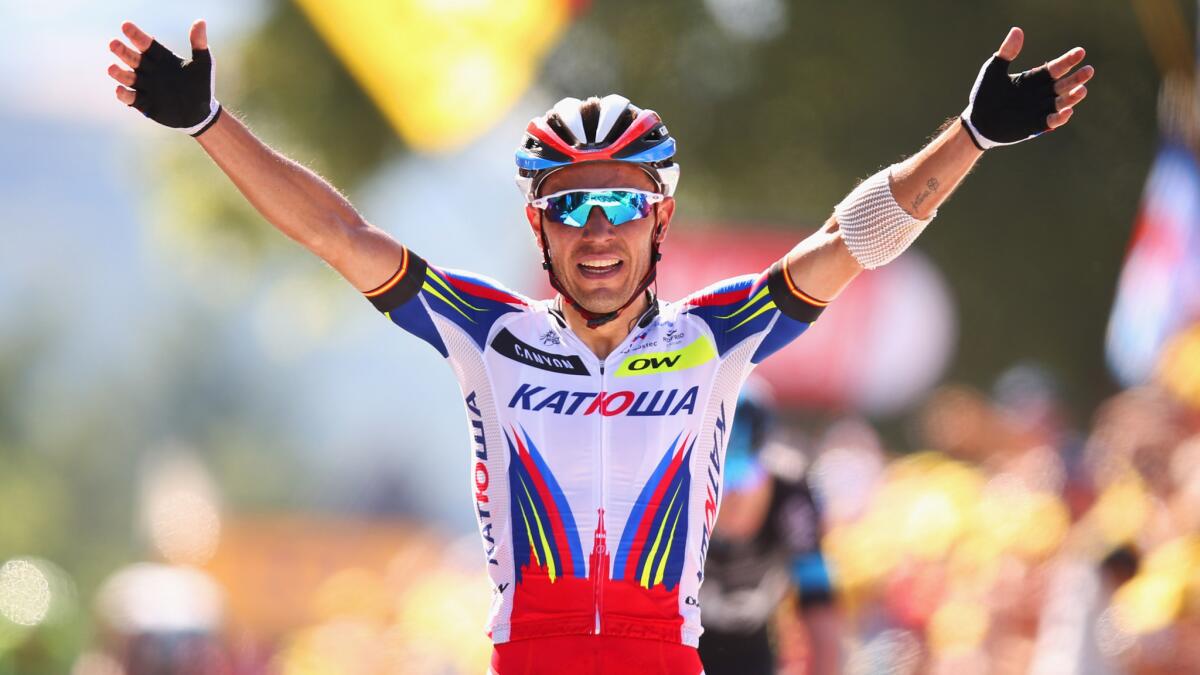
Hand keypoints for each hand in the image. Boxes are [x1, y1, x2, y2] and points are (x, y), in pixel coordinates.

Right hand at [108, 20, 220, 135]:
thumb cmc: (201, 85)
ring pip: (128, 78)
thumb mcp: (203, 63)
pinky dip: (124, 95)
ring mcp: (145, 86)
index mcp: (161, 57)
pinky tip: (120, 90)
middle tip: (113, 44)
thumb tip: (200, 22)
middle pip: (133, 58)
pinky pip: (131, 98)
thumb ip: (199, 44)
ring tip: (112, 68)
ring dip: (119, 73)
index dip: (136, 35)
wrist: (201, 113)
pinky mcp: (144, 103)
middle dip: (122, 51)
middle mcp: (150, 70)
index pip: (146, 43)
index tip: (125, 25)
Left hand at [961, 27, 1094, 149]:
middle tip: (1088, 70)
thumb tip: (1017, 31)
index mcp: (1034, 78)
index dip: (1068, 61)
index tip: (1080, 52)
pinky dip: (1060, 118)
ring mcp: (1040, 109)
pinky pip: (1051, 121)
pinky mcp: (1036, 125)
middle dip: (1077, 78)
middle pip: (1064, 84)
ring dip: (1072, 97)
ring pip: (1061, 102)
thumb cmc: (984, 94)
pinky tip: (1067, 112)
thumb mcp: (993, 71)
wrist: (977, 121)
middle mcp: (1041, 93)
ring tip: (1081, 90)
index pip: (1056, 68)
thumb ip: (1006, 53)